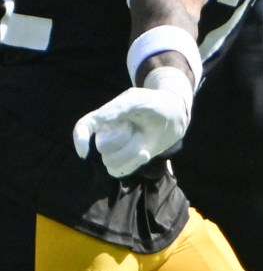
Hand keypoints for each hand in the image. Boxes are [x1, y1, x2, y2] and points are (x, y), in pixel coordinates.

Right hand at [72, 69, 193, 178]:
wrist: (175, 116)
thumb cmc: (155, 103)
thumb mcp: (138, 100)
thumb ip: (118, 108)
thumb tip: (98, 120)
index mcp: (105, 116)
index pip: (84, 126)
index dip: (79, 139)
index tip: (85, 153)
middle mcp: (107, 133)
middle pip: (103, 148)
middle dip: (122, 141)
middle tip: (137, 128)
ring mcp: (116, 148)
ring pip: (110, 162)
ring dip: (130, 154)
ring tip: (143, 139)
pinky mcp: (127, 159)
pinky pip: (119, 170)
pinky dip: (132, 164)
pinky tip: (145, 153)